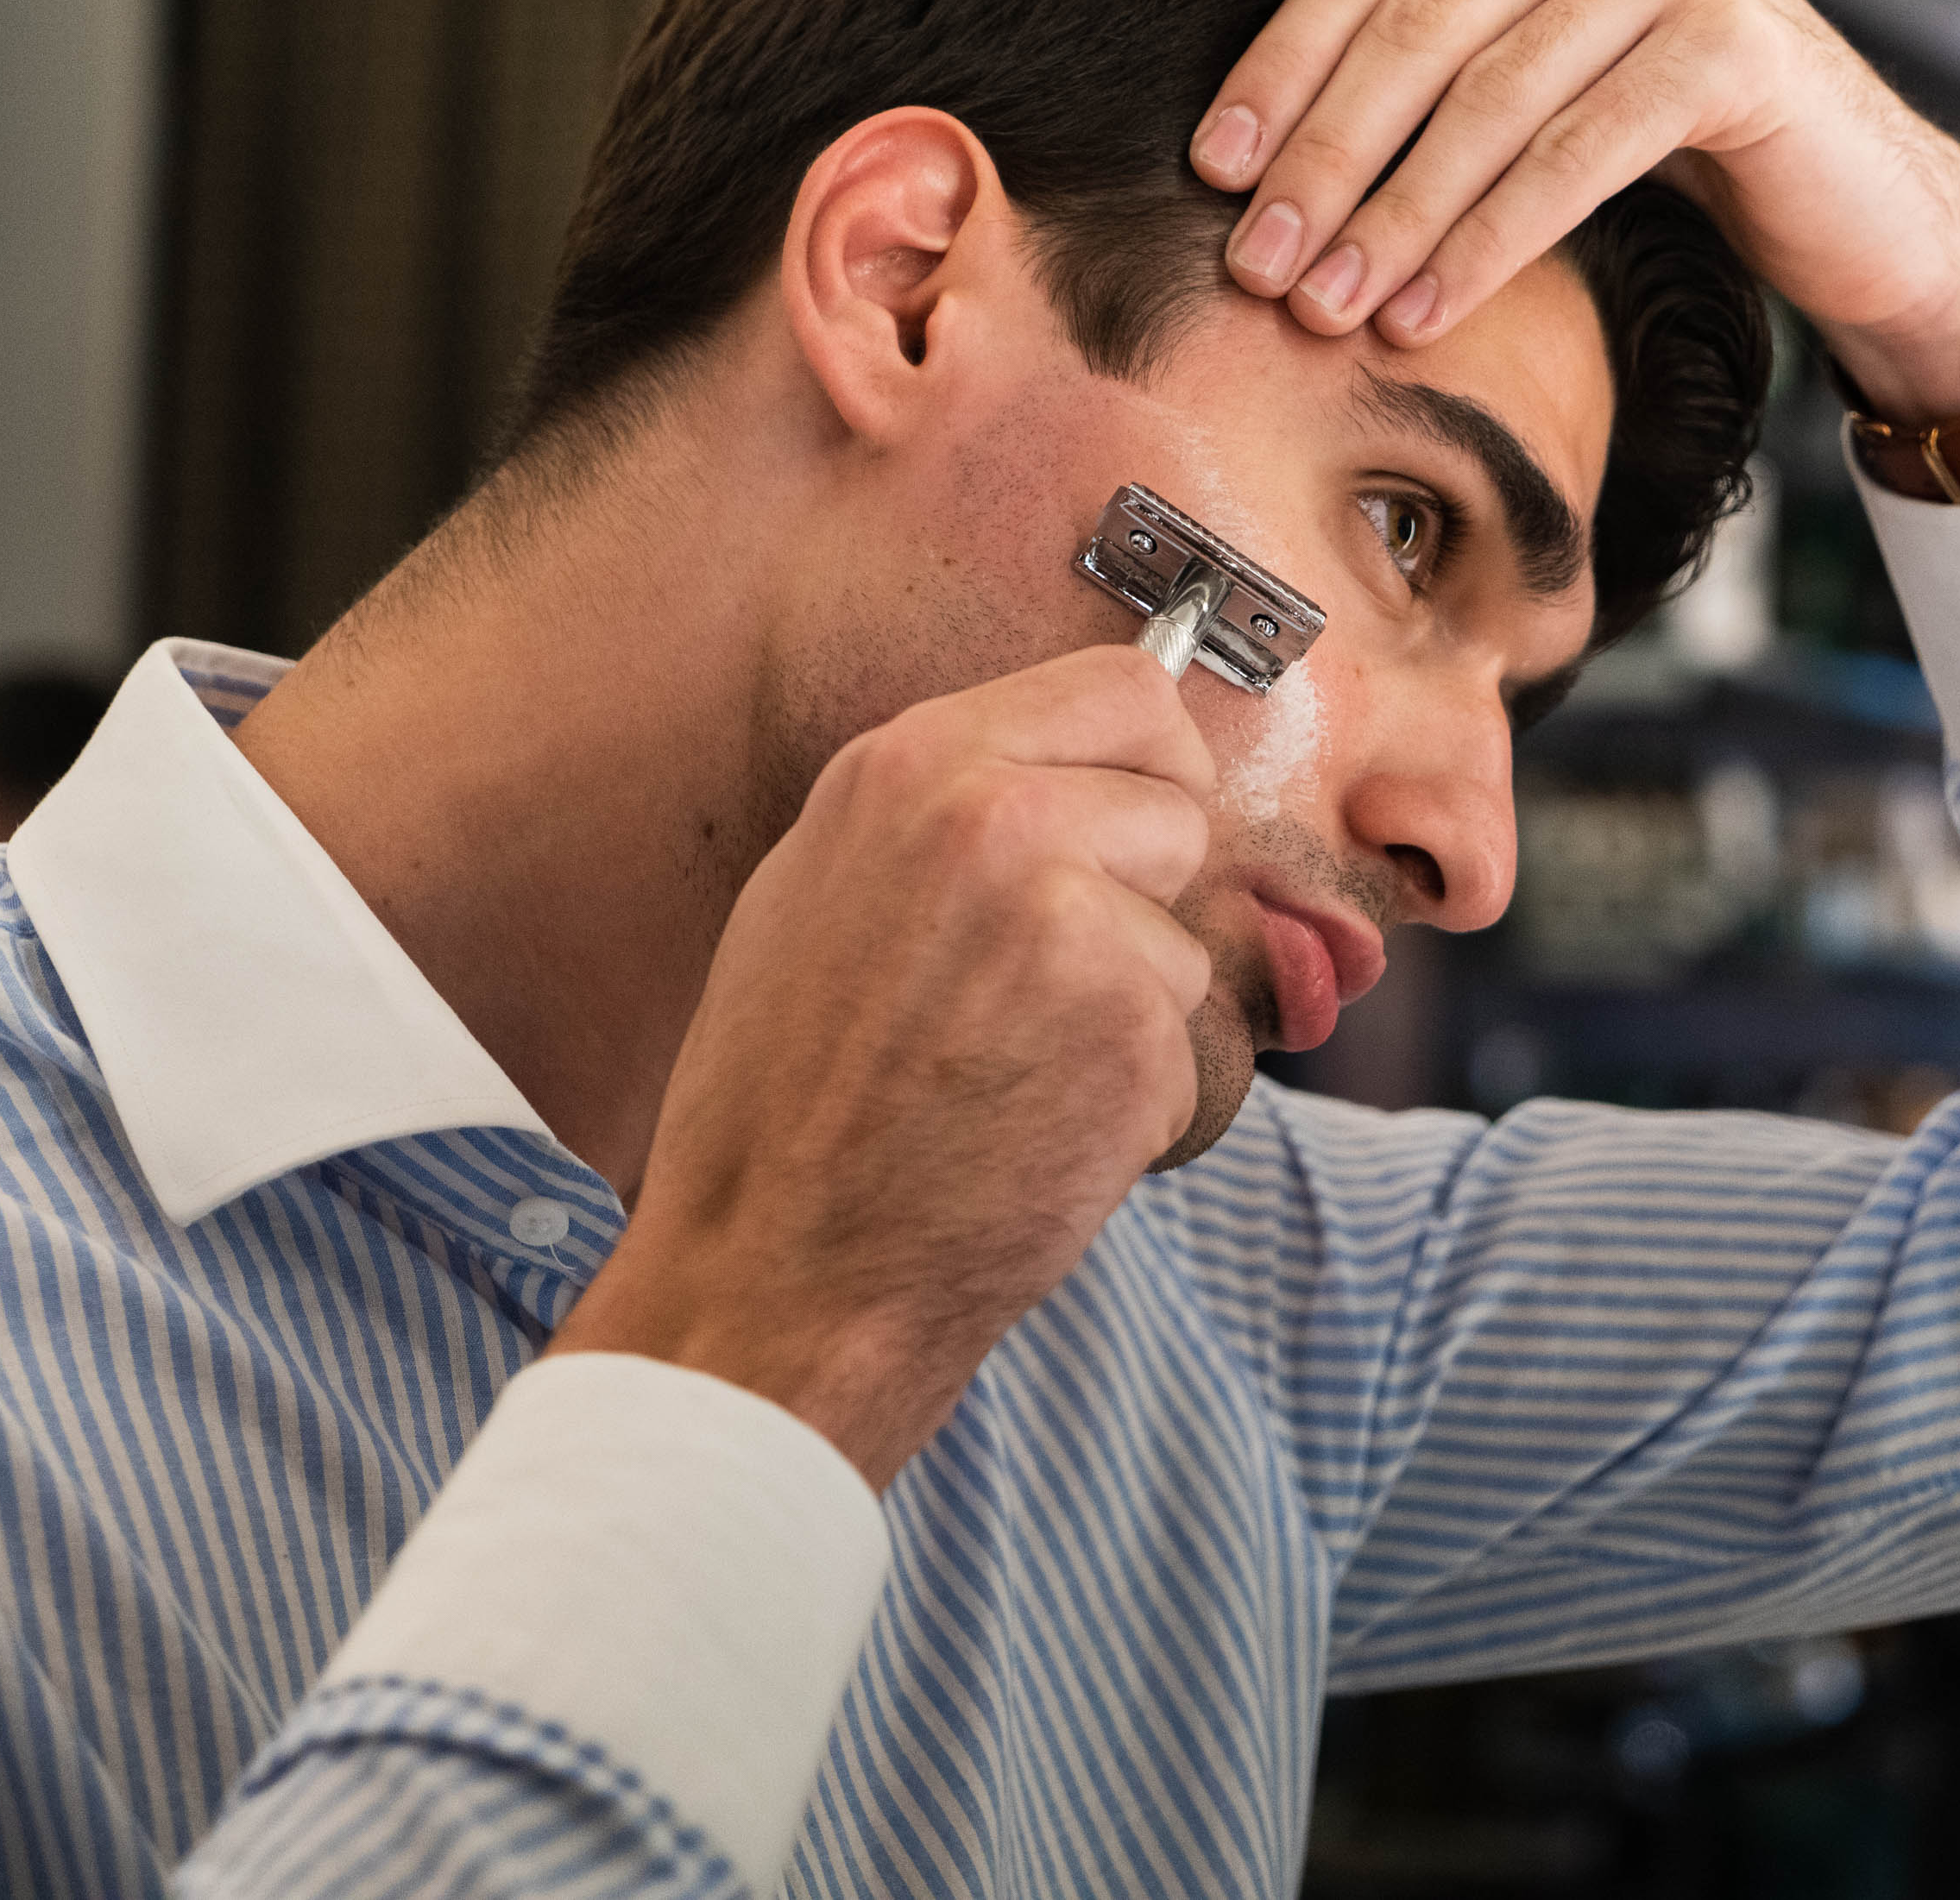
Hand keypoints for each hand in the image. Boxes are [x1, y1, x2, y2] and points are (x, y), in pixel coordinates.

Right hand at [549, 646, 1215, 1487]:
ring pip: (1184, 939)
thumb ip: (949, 811)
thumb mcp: (824, 892)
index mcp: (912, 766)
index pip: (1129, 689)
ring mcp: (1070, 923)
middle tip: (1046, 981)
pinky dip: (1131, 1101)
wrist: (774, 1269)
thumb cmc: (786, 1101)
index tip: (1142, 808)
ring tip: (1005, 1069)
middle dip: (1145, 891)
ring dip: (1130, 1012)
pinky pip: (1184, 1047)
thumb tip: (1081, 769)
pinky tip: (1028, 1130)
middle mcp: (996, 819)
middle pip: (1179, 806)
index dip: (1154, 759)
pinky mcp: (1128, 1032)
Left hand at [1193, 0, 1959, 425]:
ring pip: (1490, 102)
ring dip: (1395, 220)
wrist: (1849, 191)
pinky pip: (1575, 154)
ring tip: (1331, 310)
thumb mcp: (1543, 17)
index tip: (1212, 171)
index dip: (1281, 69)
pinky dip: (1490, 243)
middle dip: (1326, 160)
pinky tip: (1430, 311)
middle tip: (1260, 268)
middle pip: (1419, 32)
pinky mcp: (1734, 44)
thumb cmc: (1676, 111)